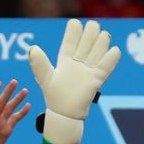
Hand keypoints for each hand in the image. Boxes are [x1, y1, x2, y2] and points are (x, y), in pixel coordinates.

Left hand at [0, 80, 29, 143]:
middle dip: (7, 92)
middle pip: (1, 102)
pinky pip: (15, 119)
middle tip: (14, 81)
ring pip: (10, 108)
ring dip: (17, 99)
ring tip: (25, 90)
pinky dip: (22, 112)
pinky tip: (28, 105)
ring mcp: (1, 123)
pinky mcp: (7, 129)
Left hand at [29, 19, 120, 143]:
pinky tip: (109, 55)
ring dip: (102, 41)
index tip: (74, 28)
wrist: (65, 115)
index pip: (72, 35)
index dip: (74, 29)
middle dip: (91, 31)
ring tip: (95, 52)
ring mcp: (90, 67)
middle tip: (85, 43)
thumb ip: (39, 64)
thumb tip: (31, 49)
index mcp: (66, 57)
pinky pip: (110, 61)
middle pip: (90, 34)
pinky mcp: (98, 77)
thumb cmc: (54, 97)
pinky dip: (112, 55)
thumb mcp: (45, 79)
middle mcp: (79, 59)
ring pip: (102, 42)